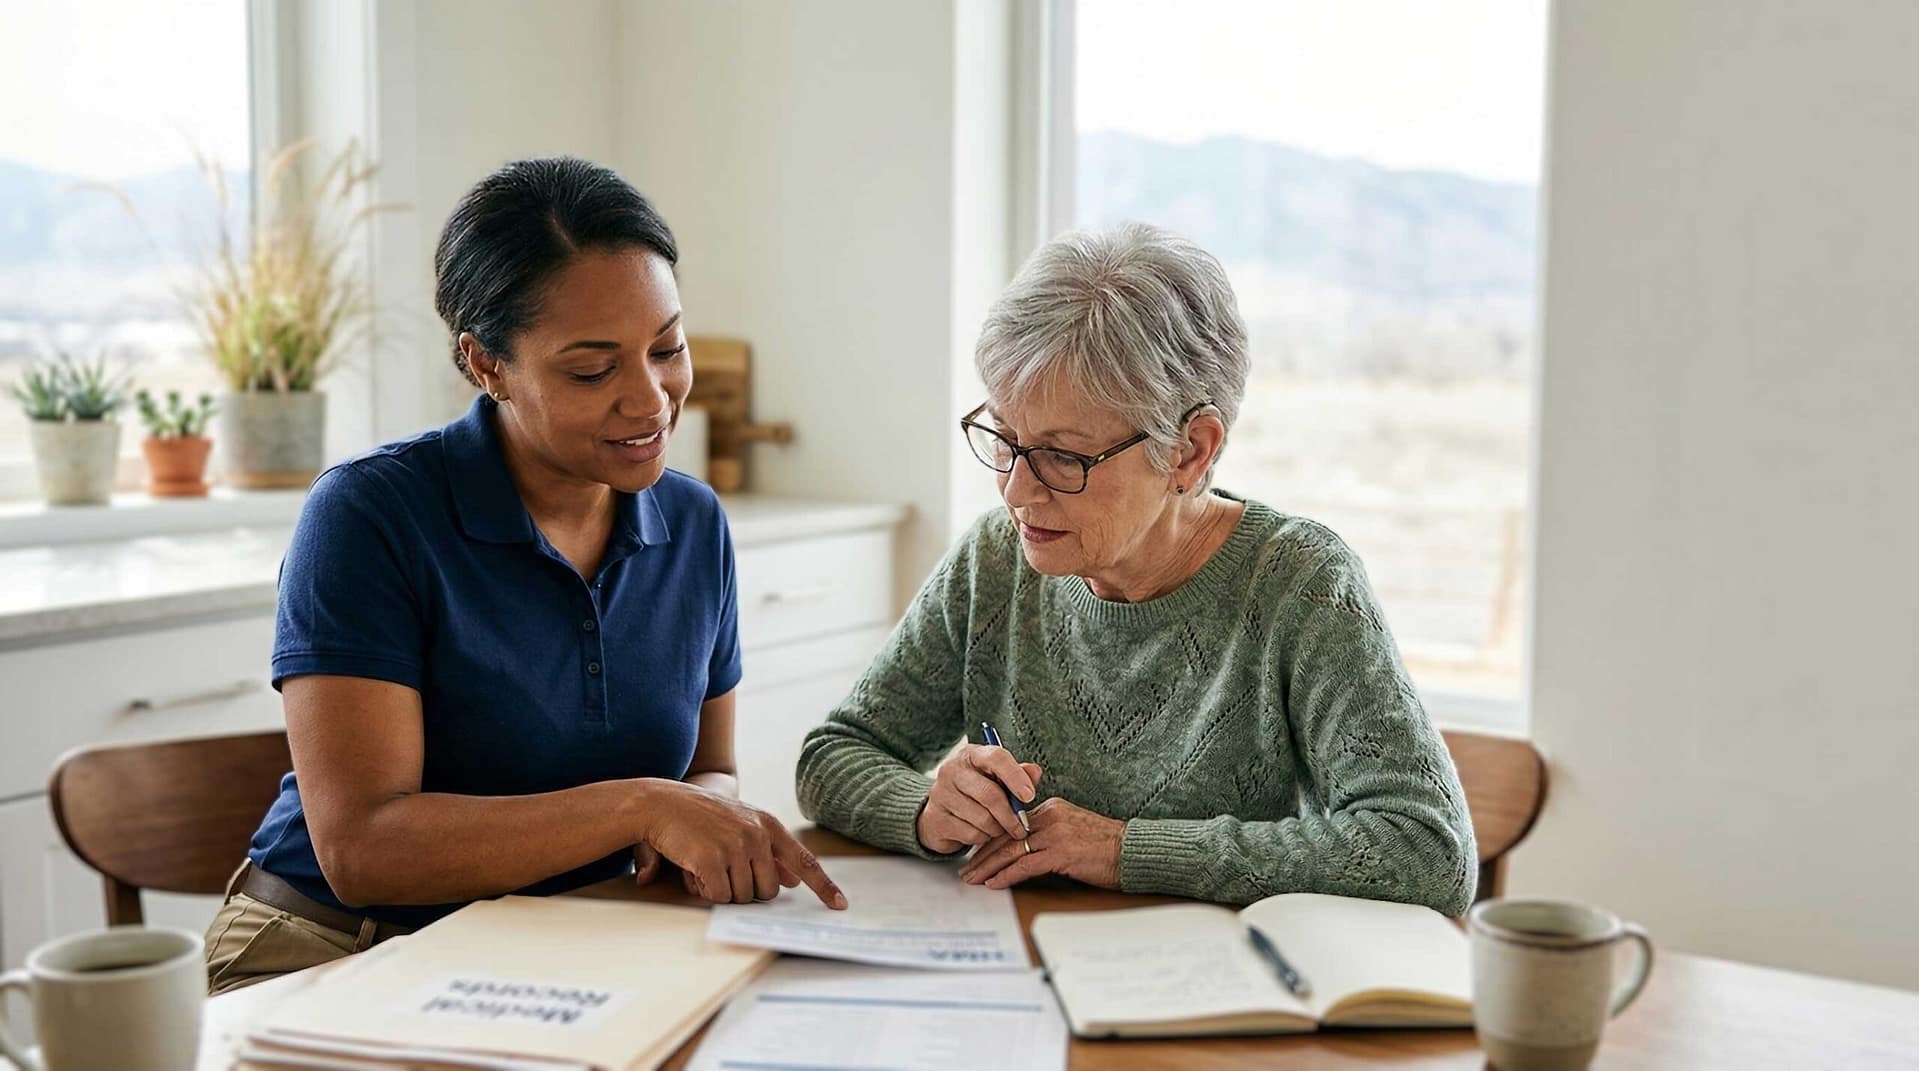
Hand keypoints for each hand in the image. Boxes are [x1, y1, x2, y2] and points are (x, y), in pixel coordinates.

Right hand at [635, 780, 846, 908]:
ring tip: (705, 864)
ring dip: (723, 890)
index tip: (840, 905)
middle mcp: (757, 835)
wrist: (660, 803)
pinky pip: (719, 897)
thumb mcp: (741, 824)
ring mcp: (736, 847)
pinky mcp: (712, 860)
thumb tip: (792, 881)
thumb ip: (769, 851)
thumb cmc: (700, 816)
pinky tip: (694, 869)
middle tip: (724, 870)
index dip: (823, 886)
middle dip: (747, 890)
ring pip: (743, 897)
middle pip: (769, 890)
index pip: (804, 860)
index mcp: (768, 825)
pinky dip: (705, 891)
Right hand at [917, 744, 1042, 854]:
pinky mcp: (936, 819)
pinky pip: (971, 834)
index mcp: (971, 755)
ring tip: (999, 827)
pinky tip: (981, 832)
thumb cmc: (976, 791)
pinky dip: (983, 838)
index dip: (1015, 777)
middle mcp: (952, 770)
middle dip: (1010, 815)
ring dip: (997, 828)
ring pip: (982, 818)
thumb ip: (1018, 774)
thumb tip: (1035, 772)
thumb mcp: (997, 778)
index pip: (996, 758)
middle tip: (1021, 826)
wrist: (940, 811)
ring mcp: (941, 795)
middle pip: (990, 794)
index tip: (1029, 796)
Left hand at [957, 797, 1123, 890]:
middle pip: (1006, 835)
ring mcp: (1055, 834)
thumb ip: (1050, 834)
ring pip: (1011, 850)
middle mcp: (1051, 816)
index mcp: (1052, 808)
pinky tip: (994, 884)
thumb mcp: (1074, 830)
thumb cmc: (1106, 846)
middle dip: (983, 854)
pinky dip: (1006, 875)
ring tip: (973, 879)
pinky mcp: (1061, 853)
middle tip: (966, 868)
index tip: (977, 854)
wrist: (1132, 851)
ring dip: (988, 867)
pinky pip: (1026, 865)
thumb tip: (1025, 852)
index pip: (1011, 824)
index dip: (991, 840)